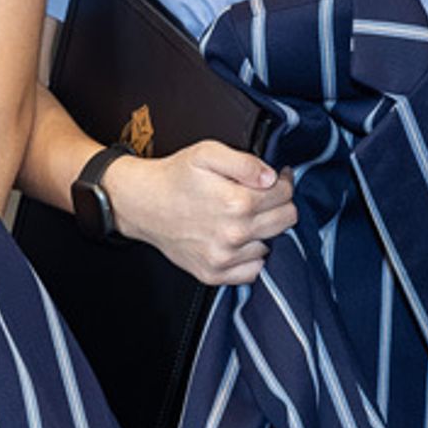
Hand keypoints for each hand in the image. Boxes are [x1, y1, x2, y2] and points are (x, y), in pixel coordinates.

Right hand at [104, 140, 294, 284]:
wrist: (142, 205)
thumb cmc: (175, 177)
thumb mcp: (207, 153)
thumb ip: (245, 162)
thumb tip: (272, 178)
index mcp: (237, 202)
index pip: (285, 194)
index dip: (283, 182)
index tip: (274, 179)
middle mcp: (234, 234)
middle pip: (286, 221)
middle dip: (279, 204)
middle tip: (260, 196)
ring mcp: (224, 258)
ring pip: (271, 245)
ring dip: (263, 231)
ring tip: (242, 217)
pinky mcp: (214, 274)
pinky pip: (252, 271)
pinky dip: (250, 257)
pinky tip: (237, 241)